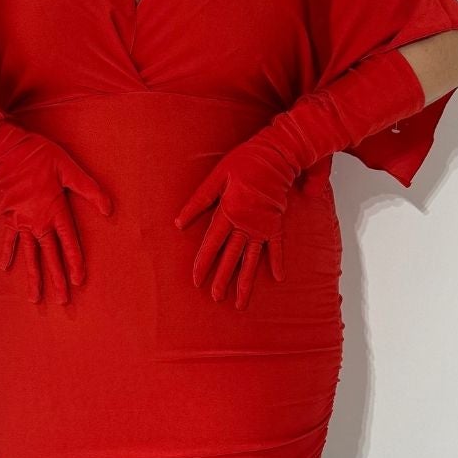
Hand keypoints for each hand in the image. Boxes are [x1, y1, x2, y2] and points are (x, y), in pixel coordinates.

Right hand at [0, 127, 113, 304]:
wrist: (9, 150)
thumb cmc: (42, 157)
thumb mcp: (70, 169)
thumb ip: (90, 190)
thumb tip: (109, 209)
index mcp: (55, 211)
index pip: (69, 243)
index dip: (75, 262)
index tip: (79, 281)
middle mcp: (38, 221)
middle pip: (50, 256)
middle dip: (56, 279)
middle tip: (63, 301)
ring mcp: (22, 222)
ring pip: (29, 255)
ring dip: (33, 277)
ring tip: (34, 299)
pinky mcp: (9, 217)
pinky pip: (9, 240)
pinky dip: (7, 253)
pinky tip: (4, 269)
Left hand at [172, 131, 300, 310]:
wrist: (277, 155)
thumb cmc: (245, 161)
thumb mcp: (217, 176)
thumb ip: (199, 200)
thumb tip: (179, 223)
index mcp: (228, 212)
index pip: (212, 244)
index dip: (203, 263)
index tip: (196, 281)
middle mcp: (246, 224)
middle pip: (231, 257)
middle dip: (223, 279)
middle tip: (216, 298)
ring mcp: (263, 226)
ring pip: (252, 259)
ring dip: (246, 281)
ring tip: (241, 302)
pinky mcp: (276, 223)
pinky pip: (277, 247)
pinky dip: (277, 262)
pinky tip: (278, 279)